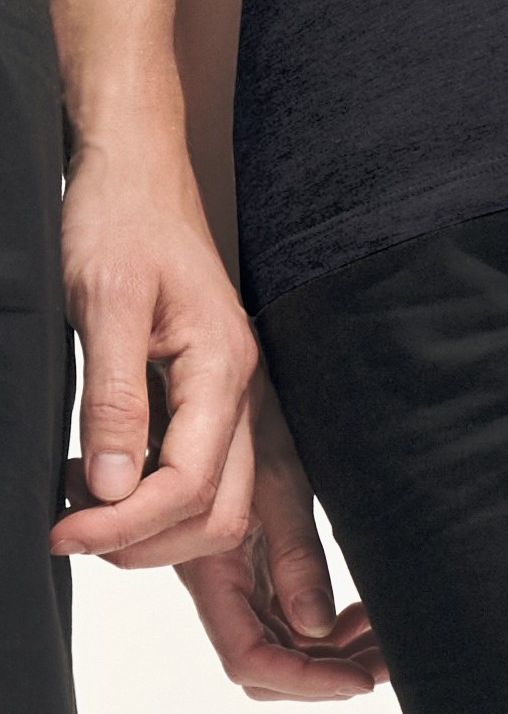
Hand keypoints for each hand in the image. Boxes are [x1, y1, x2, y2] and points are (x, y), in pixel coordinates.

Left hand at [51, 136, 258, 566]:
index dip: (127, 525)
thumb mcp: (103, 300)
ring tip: (80, 508)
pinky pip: (197, 474)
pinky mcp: (201, 394)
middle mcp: (236, 387)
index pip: (191, 484)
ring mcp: (224, 394)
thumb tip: (109, 488)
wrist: (134, 169)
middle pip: (219, 513)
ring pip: (215, 504)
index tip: (65, 529)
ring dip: (151, 530)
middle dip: (146, 544)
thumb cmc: (121, 217)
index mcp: (221, 365)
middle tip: (70, 529)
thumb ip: (112, 397)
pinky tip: (99, 482)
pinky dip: (153, 504)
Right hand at [177, 372, 387, 700]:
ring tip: (389, 630)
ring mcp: (226, 542)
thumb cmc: (213, 374)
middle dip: (326, 669)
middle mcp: (214, 558)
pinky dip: (315, 607)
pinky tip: (360, 596)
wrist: (161, 302)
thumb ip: (288, 539)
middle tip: (395, 656)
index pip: (249, 654)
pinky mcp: (239, 516)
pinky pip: (273, 588)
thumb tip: (313, 623)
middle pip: (264, 652)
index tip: (363, 681)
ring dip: (328, 643)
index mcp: (208, 555)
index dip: (303, 680)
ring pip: (272, 627)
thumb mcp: (269, 456)